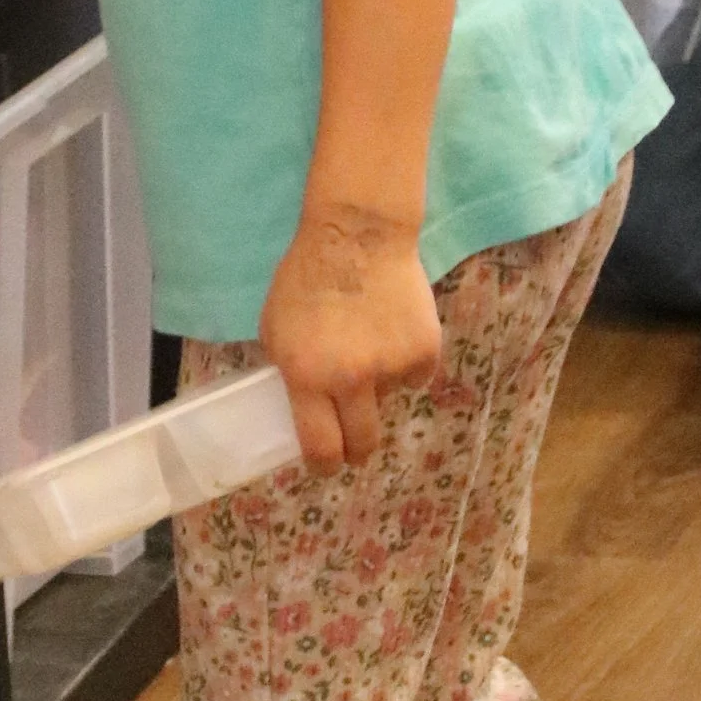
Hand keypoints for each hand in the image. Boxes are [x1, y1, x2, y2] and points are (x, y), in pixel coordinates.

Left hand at [260, 209, 442, 468]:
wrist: (357, 234)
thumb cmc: (305, 278)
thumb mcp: (276, 330)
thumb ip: (291, 373)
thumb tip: (306, 412)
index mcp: (307, 377)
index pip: (320, 448)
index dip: (324, 465)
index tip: (327, 466)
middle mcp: (351, 379)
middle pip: (363, 443)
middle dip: (357, 449)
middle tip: (355, 438)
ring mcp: (392, 366)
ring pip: (389, 401)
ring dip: (379, 386)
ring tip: (370, 343)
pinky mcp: (424, 350)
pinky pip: (415, 376)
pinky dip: (406, 362)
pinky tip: (393, 330)